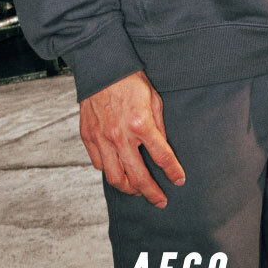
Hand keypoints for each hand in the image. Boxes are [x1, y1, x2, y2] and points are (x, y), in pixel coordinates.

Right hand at [79, 69, 185, 206]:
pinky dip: (110, 171)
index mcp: (141, 124)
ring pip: (115, 178)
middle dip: (152, 193)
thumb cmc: (130, 80)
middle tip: (160, 200)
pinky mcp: (88, 137)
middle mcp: (120, 136)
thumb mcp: (154, 99)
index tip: (179, 181)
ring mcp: (102, 138)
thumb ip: (159, 125)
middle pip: (138, 177)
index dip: (173, 172)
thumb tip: (163, 147)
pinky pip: (99, 164)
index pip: (162, 157)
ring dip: (129, 189)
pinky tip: (118, 170)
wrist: (102, 67)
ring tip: (138, 190)